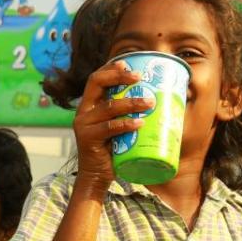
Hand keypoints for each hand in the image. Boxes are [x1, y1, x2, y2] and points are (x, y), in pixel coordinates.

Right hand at [71, 60, 152, 192]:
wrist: (97, 177)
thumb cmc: (112, 151)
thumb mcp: (117, 128)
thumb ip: (126, 115)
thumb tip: (159, 103)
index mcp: (89, 105)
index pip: (96, 78)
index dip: (110, 68)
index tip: (128, 63)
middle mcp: (83, 111)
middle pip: (96, 82)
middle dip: (118, 76)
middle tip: (139, 77)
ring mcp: (84, 124)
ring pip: (109, 106)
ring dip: (132, 102)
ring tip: (150, 103)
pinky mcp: (88, 138)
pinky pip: (110, 127)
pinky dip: (127, 124)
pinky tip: (140, 123)